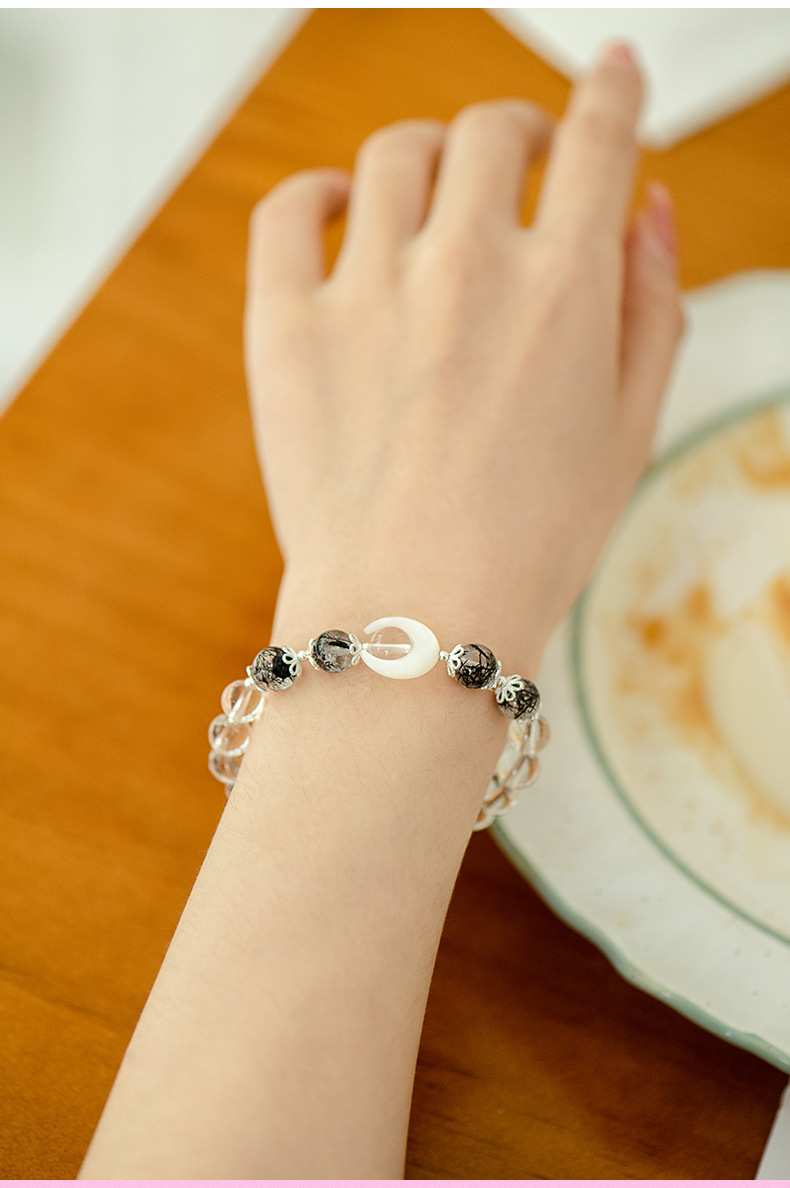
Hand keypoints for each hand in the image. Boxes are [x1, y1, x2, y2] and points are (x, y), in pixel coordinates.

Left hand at [244, 46, 682, 667]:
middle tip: (520, 159)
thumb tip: (648, 206)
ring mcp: (368, 292)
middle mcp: (466, 270)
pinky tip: (343, 212)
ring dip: (428, 156)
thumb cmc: (528, 545)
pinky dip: (318, 192)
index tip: (609, 75)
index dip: (610, 91)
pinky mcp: (286, 326)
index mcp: (563, 291)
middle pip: (491, 131)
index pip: (597, 138)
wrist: (415, 620)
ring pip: (396, 155)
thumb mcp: (630, 431)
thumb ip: (651, 305)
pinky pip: (290, 210)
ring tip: (434, 196)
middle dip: (518, 131)